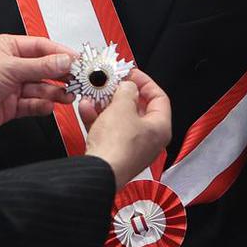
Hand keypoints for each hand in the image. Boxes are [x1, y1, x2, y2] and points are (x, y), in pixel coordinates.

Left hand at [0, 34, 75, 141]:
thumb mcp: (10, 68)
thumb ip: (41, 66)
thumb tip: (64, 60)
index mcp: (9, 47)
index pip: (43, 47)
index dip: (63, 54)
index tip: (80, 61)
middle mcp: (12, 65)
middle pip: (45, 69)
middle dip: (62, 75)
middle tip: (79, 81)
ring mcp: (12, 86)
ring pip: (41, 88)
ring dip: (55, 93)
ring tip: (68, 96)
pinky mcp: (11, 105)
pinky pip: (33, 105)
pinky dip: (42, 106)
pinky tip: (48, 107)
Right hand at [82, 69, 171, 188]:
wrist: (98, 172)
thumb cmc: (116, 146)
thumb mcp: (122, 107)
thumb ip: (126, 91)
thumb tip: (129, 86)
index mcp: (160, 128)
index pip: (159, 98)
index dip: (145, 82)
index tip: (131, 73)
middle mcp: (149, 140)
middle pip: (138, 109)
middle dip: (121, 94)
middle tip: (111, 83)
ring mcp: (131, 148)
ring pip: (120, 119)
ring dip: (105, 105)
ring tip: (95, 94)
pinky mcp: (114, 153)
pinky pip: (108, 131)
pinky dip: (98, 119)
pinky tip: (86, 108)